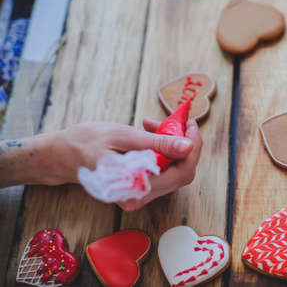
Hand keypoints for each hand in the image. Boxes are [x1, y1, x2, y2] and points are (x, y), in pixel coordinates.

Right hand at [43, 120, 198, 185]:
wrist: (61, 155)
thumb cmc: (87, 143)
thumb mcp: (124, 137)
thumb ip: (158, 143)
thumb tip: (188, 146)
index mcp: (137, 187)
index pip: (183, 171)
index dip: (193, 147)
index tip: (190, 124)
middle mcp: (141, 197)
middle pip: (182, 172)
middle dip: (184, 144)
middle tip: (177, 121)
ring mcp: (140, 195)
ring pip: (173, 170)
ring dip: (172, 146)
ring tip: (154, 124)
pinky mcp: (138, 188)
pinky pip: (162, 170)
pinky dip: (162, 151)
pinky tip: (150, 134)